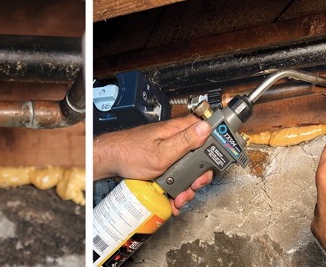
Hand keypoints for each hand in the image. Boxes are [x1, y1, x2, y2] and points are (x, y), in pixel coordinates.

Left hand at [94, 115, 212, 214]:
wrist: (110, 162)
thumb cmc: (130, 152)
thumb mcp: (161, 151)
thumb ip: (185, 141)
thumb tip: (205, 128)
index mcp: (179, 130)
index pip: (208, 132)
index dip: (215, 148)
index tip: (213, 163)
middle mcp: (177, 139)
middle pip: (200, 157)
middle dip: (198, 177)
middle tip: (193, 186)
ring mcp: (170, 152)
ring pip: (189, 171)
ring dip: (186, 187)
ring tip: (179, 198)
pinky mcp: (164, 164)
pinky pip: (176, 176)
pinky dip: (176, 189)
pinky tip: (172, 199)